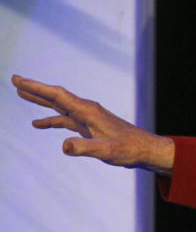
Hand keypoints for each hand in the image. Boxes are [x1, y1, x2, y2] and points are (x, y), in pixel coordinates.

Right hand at [11, 75, 174, 175]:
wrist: (146, 150)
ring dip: (41, 101)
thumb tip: (64, 147)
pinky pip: (65, 120)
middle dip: (35, 89)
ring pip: (59, 107)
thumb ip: (85, 148)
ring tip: (21, 94)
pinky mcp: (90, 127)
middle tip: (14, 80)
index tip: (18, 80)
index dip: (37, 87)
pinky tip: (39, 124)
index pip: (58, 96)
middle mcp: (87, 110)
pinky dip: (51, 120)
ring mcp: (88, 118)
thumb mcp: (106, 151)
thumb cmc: (129, 149)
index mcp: (88, 111)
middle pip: (56, 96)